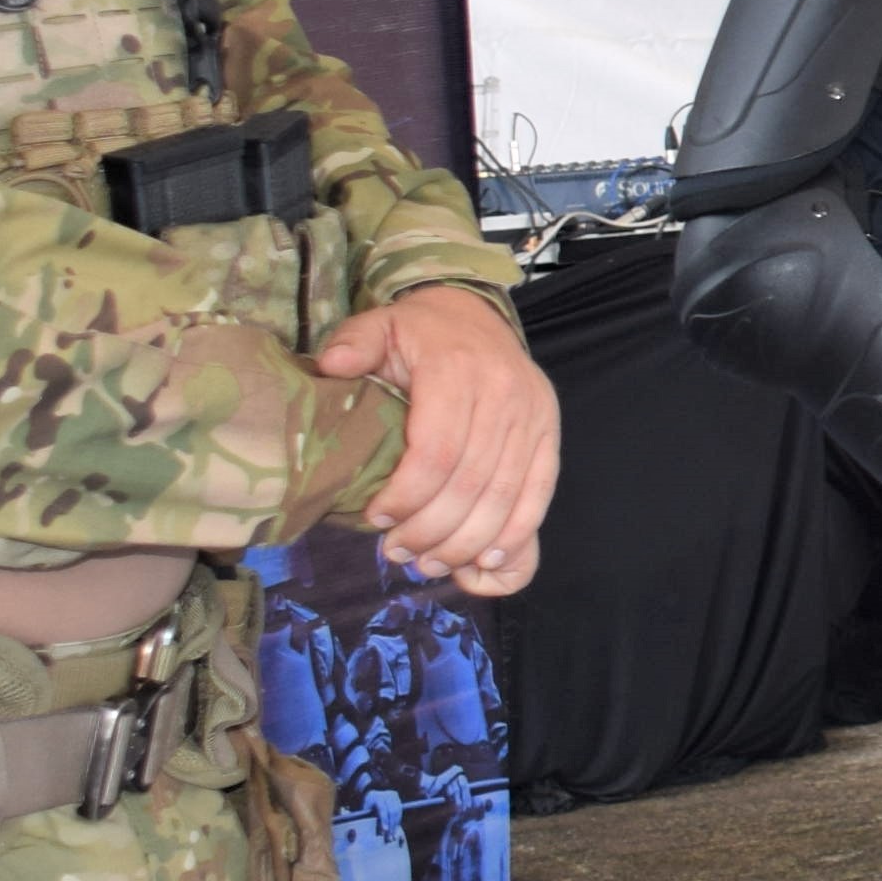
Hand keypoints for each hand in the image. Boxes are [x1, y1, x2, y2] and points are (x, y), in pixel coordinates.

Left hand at [319, 286, 557, 596]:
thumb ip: (353, 343)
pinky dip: (515, 535)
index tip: (376, 519)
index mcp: (457, 370)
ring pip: (504, 497)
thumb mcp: (378, 325)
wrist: (476, 316)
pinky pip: (538, 495)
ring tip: (429, 564)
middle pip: (470, 483)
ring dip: (465, 543)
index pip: (437, 451)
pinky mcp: (550, 435)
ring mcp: (534, 417)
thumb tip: (331, 367)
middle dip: (431, 531)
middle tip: (396, 553)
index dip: (407, 496)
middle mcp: (504, 394)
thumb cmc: (420, 334)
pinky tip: (484, 561)